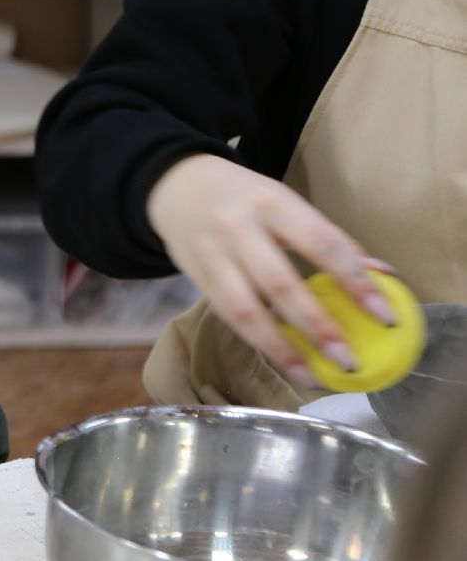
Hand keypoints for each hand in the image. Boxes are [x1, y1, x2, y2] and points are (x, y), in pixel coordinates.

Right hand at [147, 153, 395, 388]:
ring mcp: (210, 254)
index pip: (321, 245)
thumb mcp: (285, 202)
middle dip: (317, 326)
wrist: (176, 185)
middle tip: (348, 361)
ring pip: (244, 308)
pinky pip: (226, 314)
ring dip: (280, 346)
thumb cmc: (245, 197)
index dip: (354, 282)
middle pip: (280, 283)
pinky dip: (255, 339)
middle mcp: (237, 227)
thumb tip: (381, 276)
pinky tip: (281, 358)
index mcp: (272, 201)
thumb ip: (327, 238)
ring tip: (311, 376)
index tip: (384, 317)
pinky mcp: (193, 276)